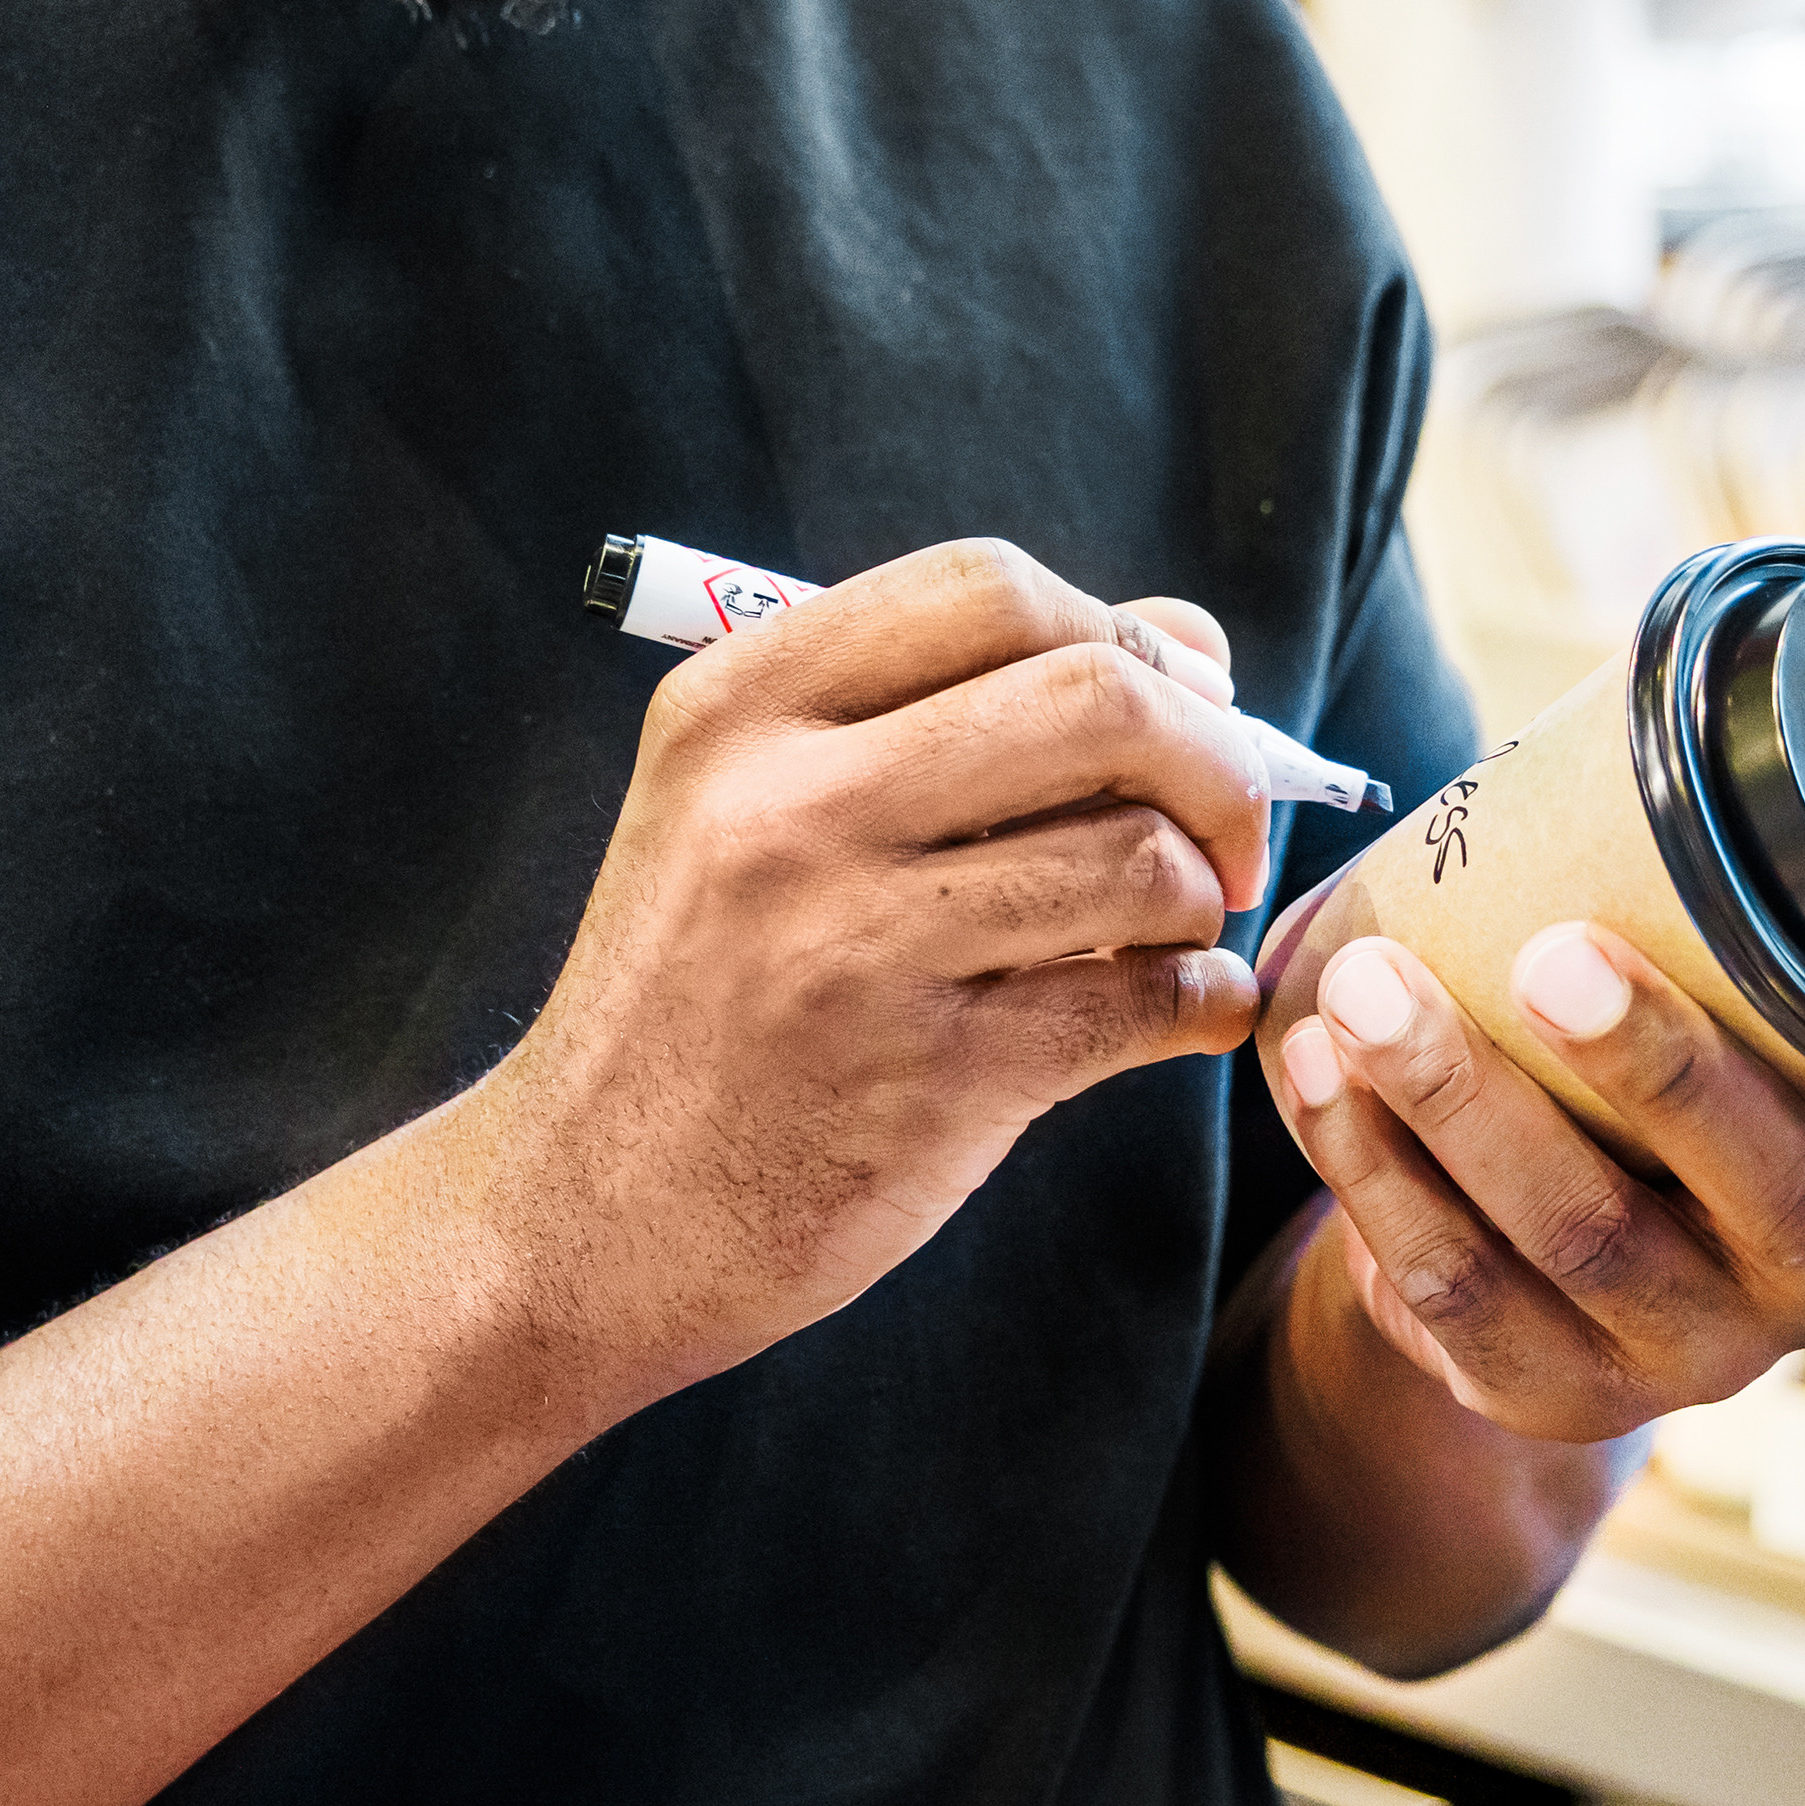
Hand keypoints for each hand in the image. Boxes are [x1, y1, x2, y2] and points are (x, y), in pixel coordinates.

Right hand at [474, 540, 1274, 1399]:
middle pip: (1097, 694)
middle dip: (1214, 755)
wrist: (580, 1219)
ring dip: (1202, 897)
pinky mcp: (930, 1082)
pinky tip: (1181, 1014)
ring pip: (1140, 855)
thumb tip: (1198, 648)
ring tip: (1169, 935)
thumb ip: (951, 712)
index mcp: (738, 709)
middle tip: (1224, 828)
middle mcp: (786, 808)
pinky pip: (1146, 1001)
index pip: (989, 587)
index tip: (1168, 708)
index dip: (1120, 633)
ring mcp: (855, 945)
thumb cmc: (701, 999)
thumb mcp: (748, 814)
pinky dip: (1205, 1002)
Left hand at [1257, 921, 1804, 1448]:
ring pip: (1582, 1236)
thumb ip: (1734, 896)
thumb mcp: (1732, 1007)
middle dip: (1659, 1069)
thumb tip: (1667, 642)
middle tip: (1554, 955)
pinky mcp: (1548, 1390)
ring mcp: (1686, 1350)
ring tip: (1363, 987)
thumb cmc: (1658, 1080)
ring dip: (1459, 1101)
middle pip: (1772, 1194)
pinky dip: (1369, 1169)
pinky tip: (1311, 1073)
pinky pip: (1453, 1287)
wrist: (1537, 1274)